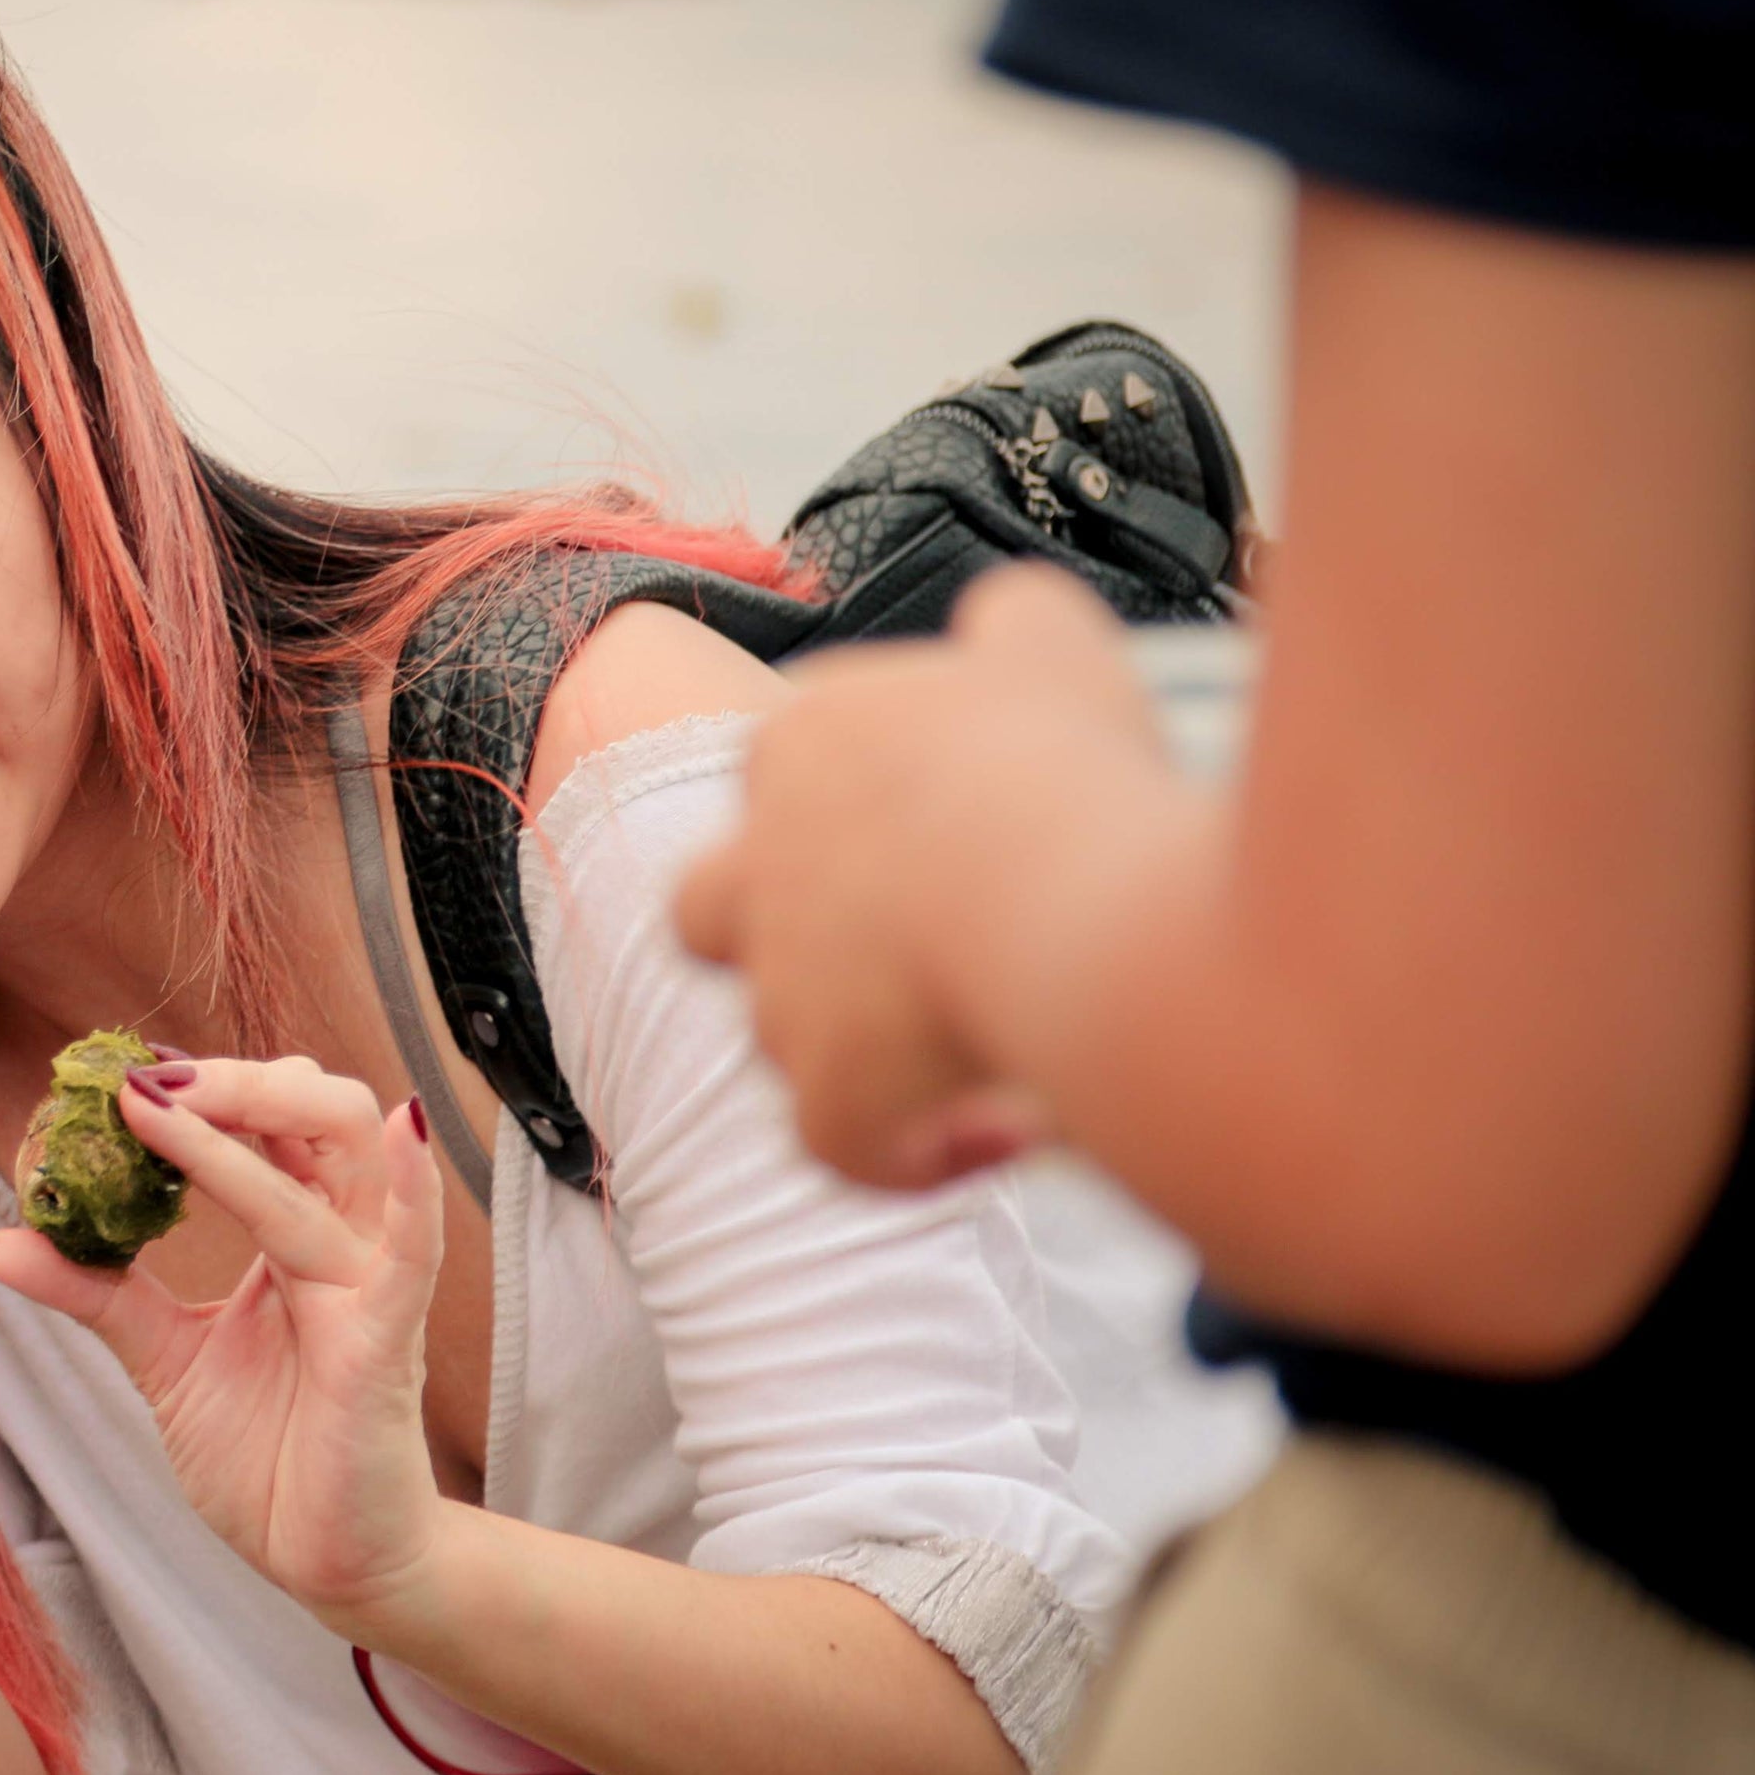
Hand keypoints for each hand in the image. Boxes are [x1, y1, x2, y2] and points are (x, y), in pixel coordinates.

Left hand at [0, 1058, 446, 1635]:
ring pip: (344, 1162)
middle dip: (234, 1082)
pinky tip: (404, 1131)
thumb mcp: (159, 1357)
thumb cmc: (264, 1454)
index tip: (117, 1077)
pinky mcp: (383, 1344)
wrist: (322, 1563)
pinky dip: (414, 1193)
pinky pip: (409, 1256)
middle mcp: (338, 1242)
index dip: (202, 1090)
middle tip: (145, 1083)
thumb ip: (93, 1291)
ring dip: (265, 1114)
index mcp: (292, 1233)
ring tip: (184, 1099)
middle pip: (317, 1113)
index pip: (265, 1124)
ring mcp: (366, 1286)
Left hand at [673, 565, 1169, 1186]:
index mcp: (804, 747)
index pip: (787, 768)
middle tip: (897, 946)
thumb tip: (1002, 624)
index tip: (958, 832)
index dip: (863, 808)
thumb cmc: (1058, 764)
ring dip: (870, 1040)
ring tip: (985, 1039)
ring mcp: (784, 992)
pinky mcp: (831, 1096)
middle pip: (714, 906)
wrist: (1057, 895)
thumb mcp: (1050, 645)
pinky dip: (916, 1150)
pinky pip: (848, 1143)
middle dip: (779, 930)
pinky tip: (1006, 1134)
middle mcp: (762, 868)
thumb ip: (1011, 626)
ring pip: (784, 1030)